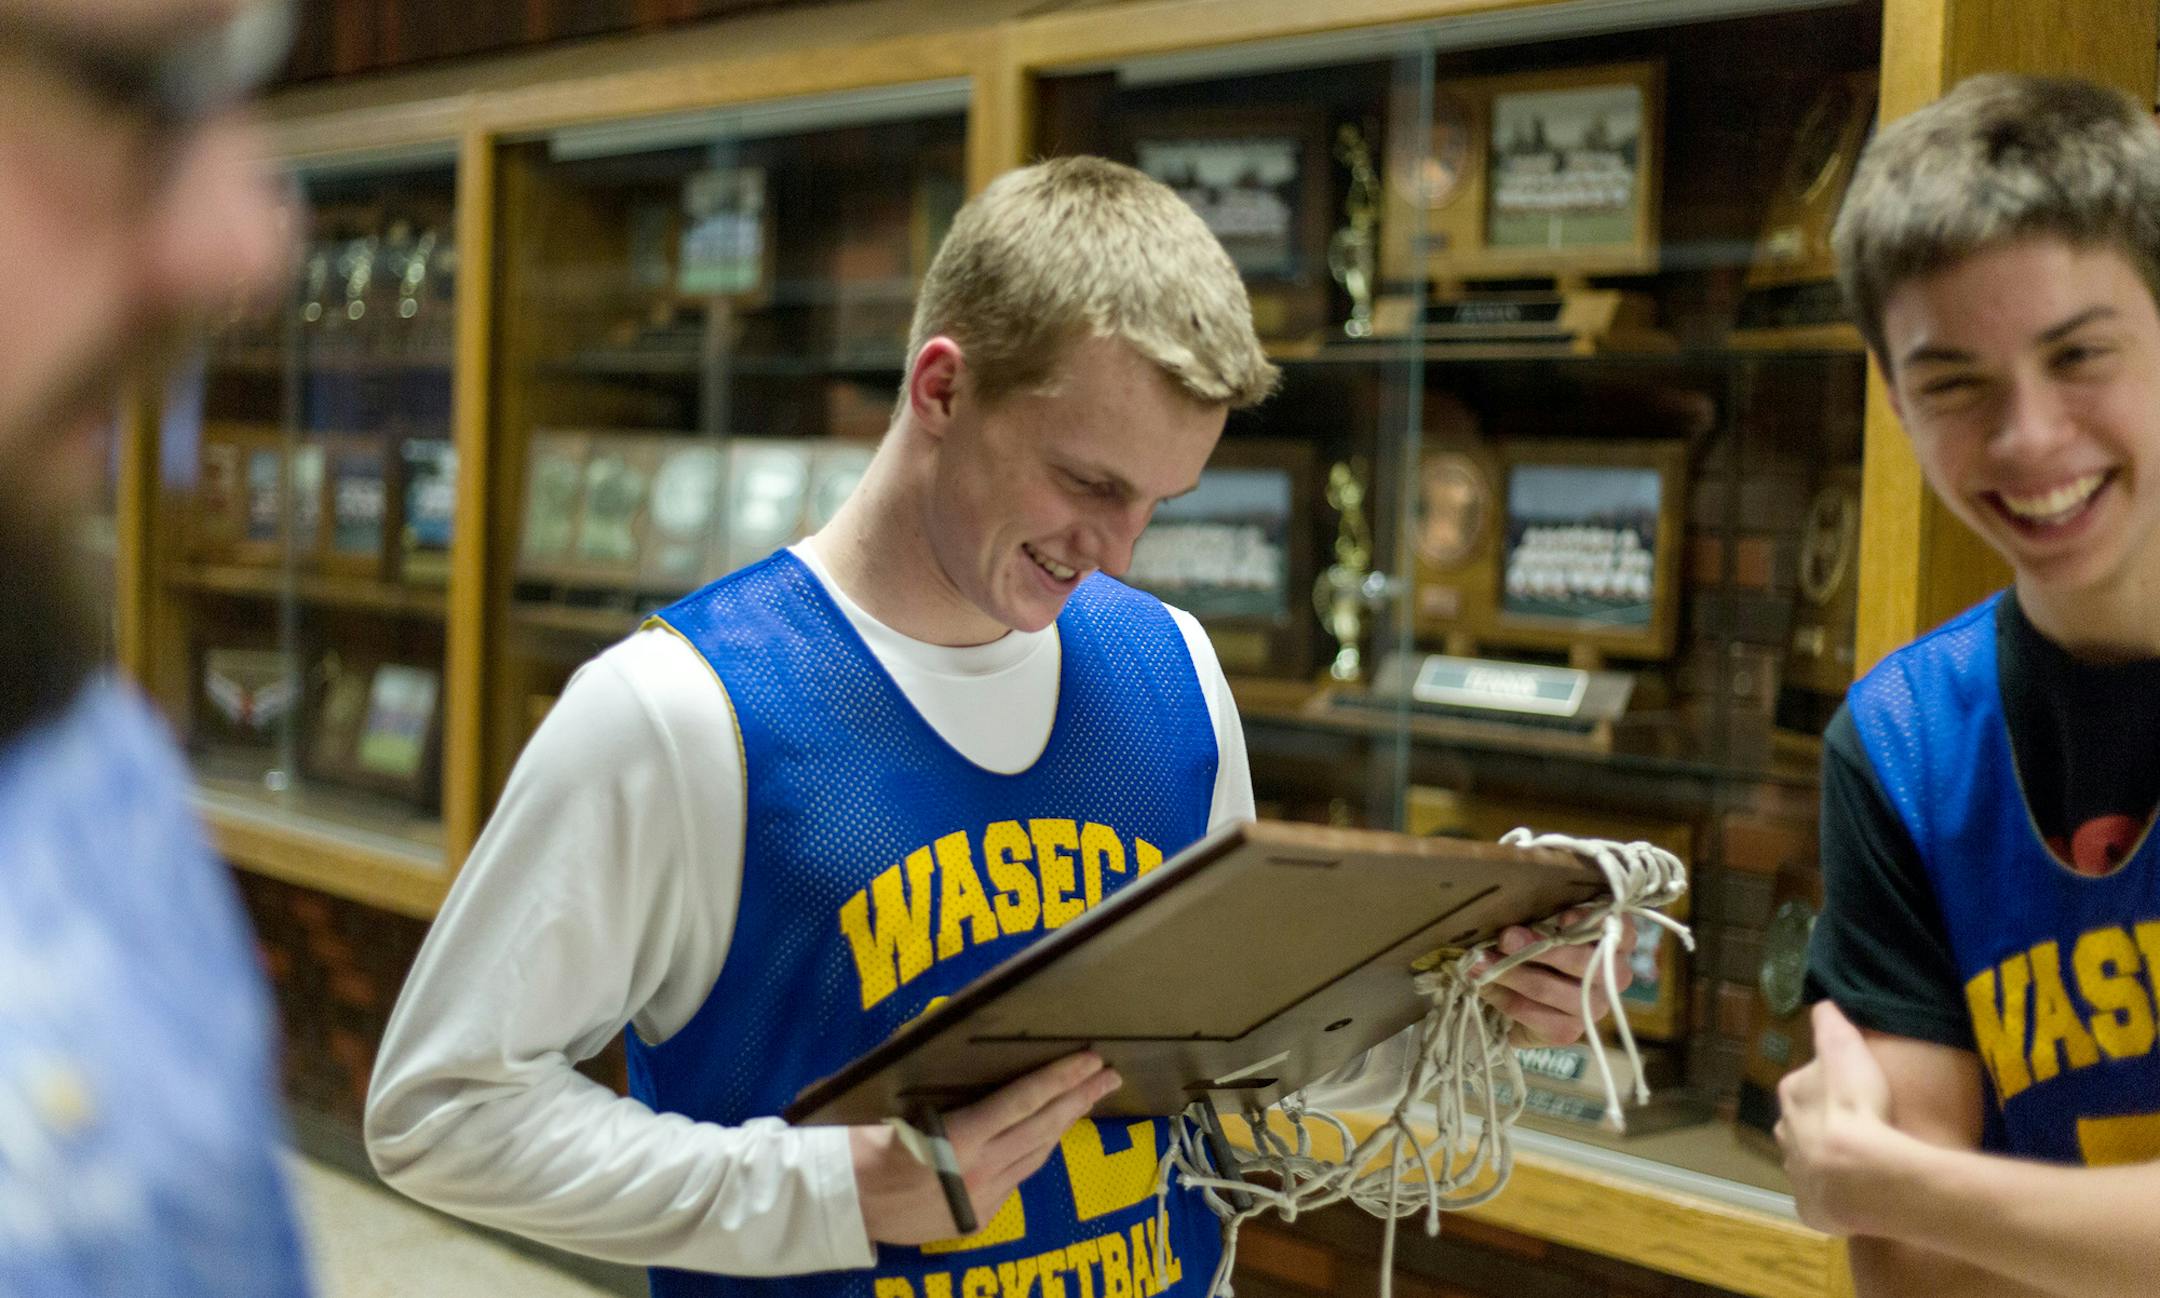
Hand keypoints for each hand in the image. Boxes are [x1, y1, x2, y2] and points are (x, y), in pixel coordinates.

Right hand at [850, 1051, 1120, 1245]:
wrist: (842, 1211)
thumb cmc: (860, 1150)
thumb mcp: (890, 1106)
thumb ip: (925, 1082)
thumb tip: (934, 1037)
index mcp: (961, 1138)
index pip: (1023, 1102)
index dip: (1060, 1079)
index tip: (1090, 1060)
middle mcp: (982, 1169)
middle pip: (1042, 1128)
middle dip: (1079, 1098)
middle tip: (1109, 1076)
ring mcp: (985, 1196)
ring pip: (1036, 1155)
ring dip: (1064, 1125)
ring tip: (1087, 1100)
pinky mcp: (980, 1215)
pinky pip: (1018, 1177)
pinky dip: (1036, 1152)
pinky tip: (1046, 1138)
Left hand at [1471, 909, 1634, 1045]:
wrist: (1525, 1000)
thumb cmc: (1540, 949)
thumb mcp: (1545, 927)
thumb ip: (1542, 920)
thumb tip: (1511, 926)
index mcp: (1616, 942)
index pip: (1621, 928)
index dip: (1592, 922)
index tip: (1562, 917)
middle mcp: (1614, 976)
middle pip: (1581, 962)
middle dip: (1537, 948)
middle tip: (1504, 938)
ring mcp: (1595, 1007)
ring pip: (1549, 988)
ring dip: (1510, 973)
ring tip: (1480, 962)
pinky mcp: (1570, 1032)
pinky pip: (1532, 1014)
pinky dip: (1503, 998)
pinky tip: (1485, 987)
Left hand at [1775, 1000, 1903, 1236]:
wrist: (1861, 1171)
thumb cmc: (1856, 1105)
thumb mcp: (1846, 1049)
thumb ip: (1832, 1025)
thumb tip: (1822, 1004)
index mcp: (1791, 1097)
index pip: (1803, 1088)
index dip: (1827, 1091)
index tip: (1848, 1097)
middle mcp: (1785, 1135)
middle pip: (1802, 1126)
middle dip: (1820, 1128)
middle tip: (1855, 1133)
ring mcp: (1797, 1175)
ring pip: (1808, 1163)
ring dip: (1826, 1163)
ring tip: (1857, 1167)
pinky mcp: (1810, 1208)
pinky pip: (1821, 1201)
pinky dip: (1833, 1198)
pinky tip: (1854, 1198)